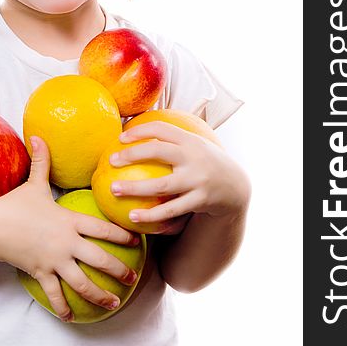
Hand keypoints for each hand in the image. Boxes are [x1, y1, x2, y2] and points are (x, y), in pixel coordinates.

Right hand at [0, 136, 139, 321]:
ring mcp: (54, 260)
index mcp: (69, 220)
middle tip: (133, 277)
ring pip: (82, 282)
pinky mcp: (40, 272)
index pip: (102, 228)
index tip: (137, 241)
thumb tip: (39, 136)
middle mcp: (66, 242)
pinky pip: (54, 294)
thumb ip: (41, 161)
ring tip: (114, 303)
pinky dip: (63, 307)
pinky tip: (72, 317)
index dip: (122, 234)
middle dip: (119, 269)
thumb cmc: (14, 204)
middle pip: (99, 258)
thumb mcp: (32, 183)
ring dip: (99, 294)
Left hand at [109, 121, 250, 233]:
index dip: (139, 131)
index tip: (120, 139)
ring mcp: (197, 179)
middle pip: (159, 152)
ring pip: (161, 185)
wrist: (235, 186)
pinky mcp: (200, 201)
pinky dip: (151, 215)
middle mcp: (194, 157)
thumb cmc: (203, 162)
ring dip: (135, 189)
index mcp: (190, 140)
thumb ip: (172, 140)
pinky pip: (171, 210)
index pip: (161, 129)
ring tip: (113, 190)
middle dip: (132, 155)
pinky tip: (133, 217)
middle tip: (111, 160)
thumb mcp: (194, 144)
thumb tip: (136, 130)